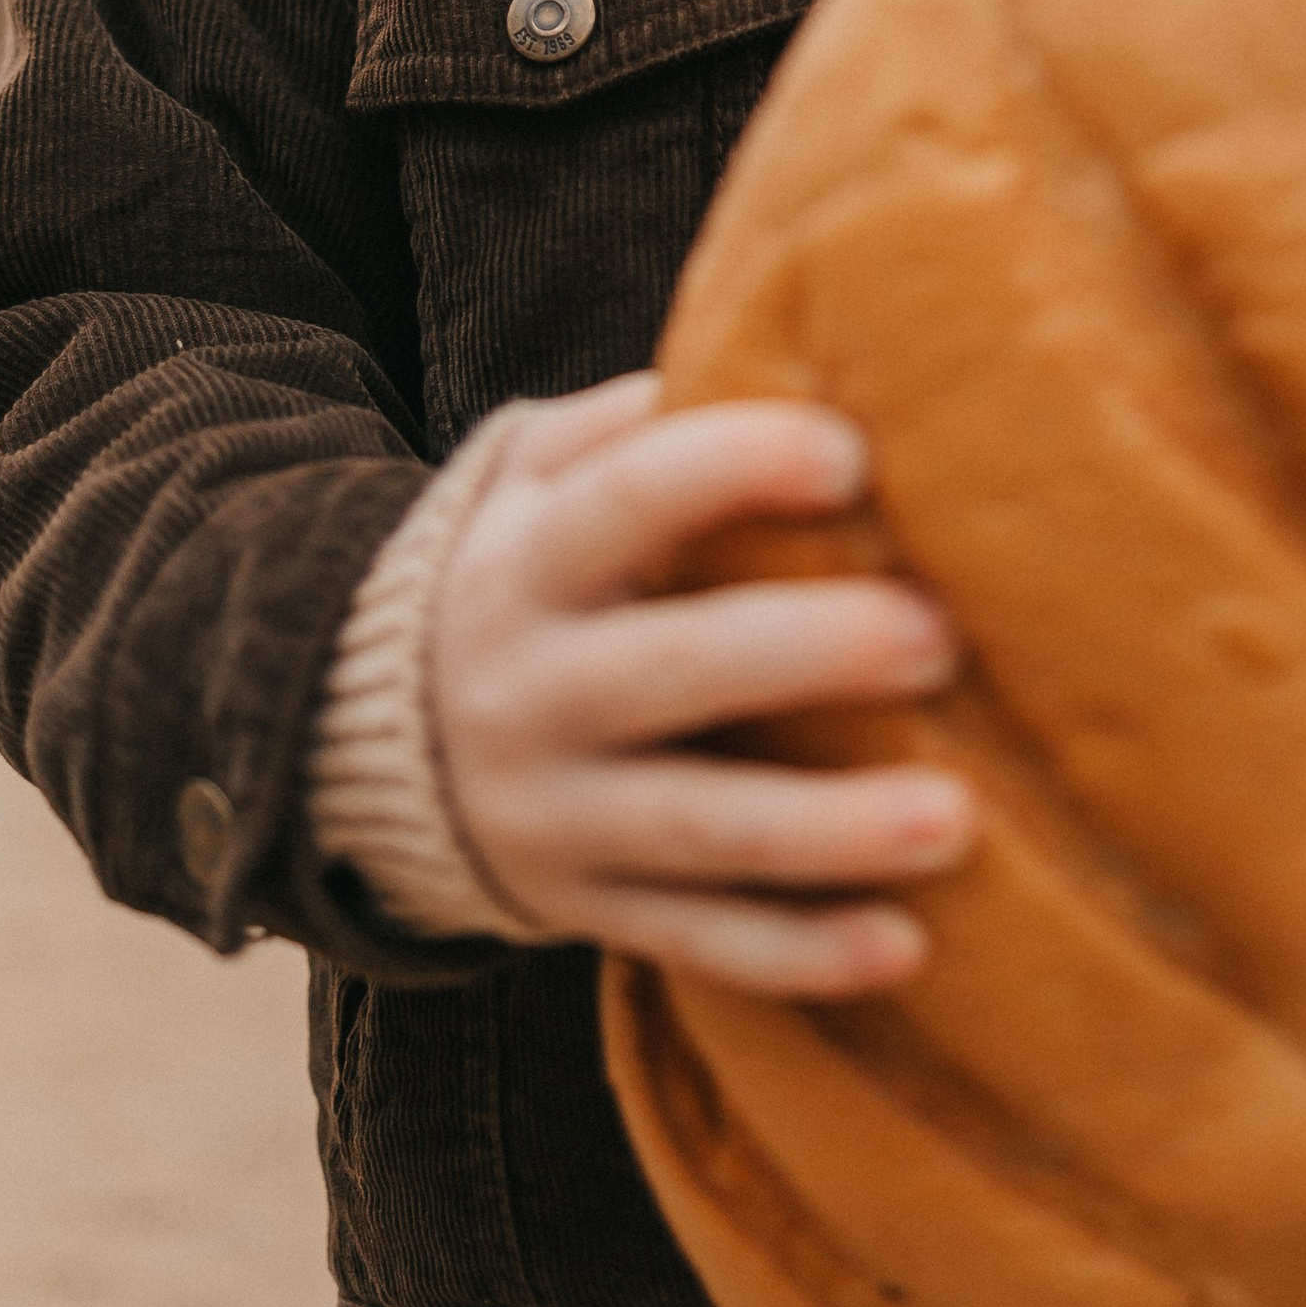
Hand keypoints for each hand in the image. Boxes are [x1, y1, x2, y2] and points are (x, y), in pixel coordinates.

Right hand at [431, 374, 975, 998]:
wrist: (349, 738)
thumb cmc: (521, 569)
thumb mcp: (531, 477)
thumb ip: (636, 422)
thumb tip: (792, 351)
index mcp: (527, 564)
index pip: (624, 501)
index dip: (731, 470)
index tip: (852, 454)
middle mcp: (530, 692)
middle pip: (671, 671)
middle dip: (807, 653)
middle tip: (939, 635)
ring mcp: (556, 816)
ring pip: (697, 829)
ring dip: (828, 829)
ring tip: (956, 818)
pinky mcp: (586, 911)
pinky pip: (699, 944)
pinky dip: (800, 954)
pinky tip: (905, 947)